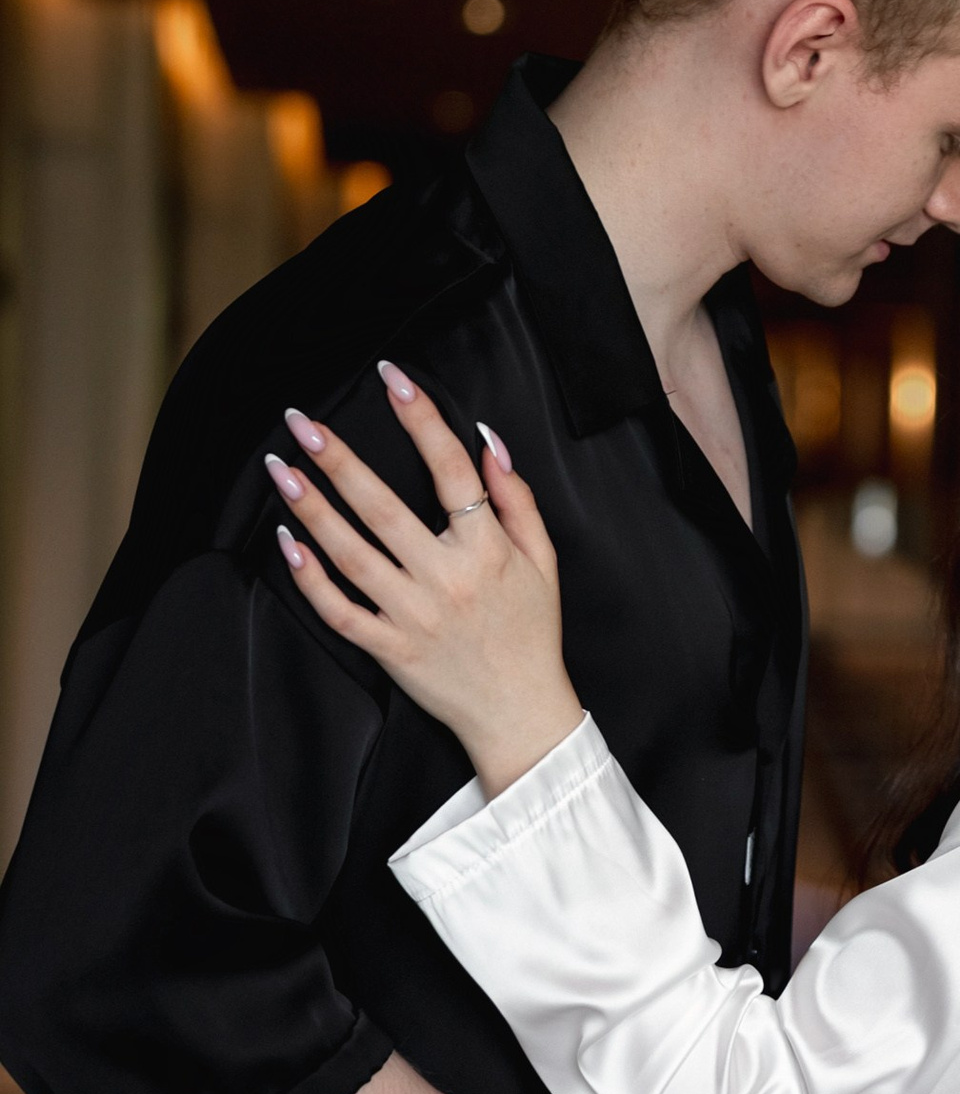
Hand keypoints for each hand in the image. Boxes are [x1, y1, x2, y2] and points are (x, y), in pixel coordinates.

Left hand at [268, 366, 580, 795]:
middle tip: (304, 422)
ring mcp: (413, 617)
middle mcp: (446, 580)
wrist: (522, 714)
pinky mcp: (389, 650)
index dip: (421, 419)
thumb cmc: (532, 633)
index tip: (391, 379)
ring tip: (281, 470)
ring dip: (313, 509)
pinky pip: (340, 611)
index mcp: (488, 550)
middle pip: (384, 509)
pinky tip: (286, 543)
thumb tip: (487, 440)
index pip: (451, 470)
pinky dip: (310, 579)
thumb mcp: (544, 561)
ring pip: (352, 555)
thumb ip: (517, 500)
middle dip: (340, 460)